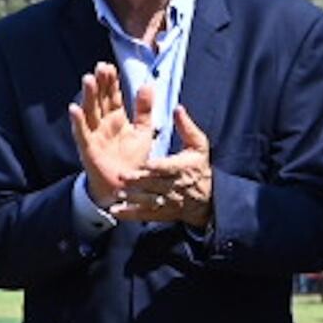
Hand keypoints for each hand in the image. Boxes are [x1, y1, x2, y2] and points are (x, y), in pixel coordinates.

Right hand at [69, 68, 156, 215]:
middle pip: (100, 100)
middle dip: (100, 84)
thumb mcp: (143, 132)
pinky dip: (77, 122)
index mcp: (117, 119)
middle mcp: (103, 124)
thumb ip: (144, 110)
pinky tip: (74, 109)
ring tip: (88, 79)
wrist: (127, 188)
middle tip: (100, 67)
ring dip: (88, 96)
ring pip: (90, 112)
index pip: (113, 96)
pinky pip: (81, 134)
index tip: (110, 66)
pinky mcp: (88, 149)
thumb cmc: (133, 160)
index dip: (111, 82)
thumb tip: (148, 85)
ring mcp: (94, 136)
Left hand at [120, 106, 217, 229]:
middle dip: (139, 181)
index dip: (158, 167)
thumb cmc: (199, 167)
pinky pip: (144, 214)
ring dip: (133, 199)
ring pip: (149, 201)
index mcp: (183, 168)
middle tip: (123, 177)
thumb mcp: (198, 145)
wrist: (206, 199)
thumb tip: (177, 108)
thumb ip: (187, 127)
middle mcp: (174, 186)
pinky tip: (115, 211)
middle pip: (155, 184)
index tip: (146, 164)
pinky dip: (130, 214)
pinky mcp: (160, 212)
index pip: (169, 167)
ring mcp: (167, 201)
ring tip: (118, 194)